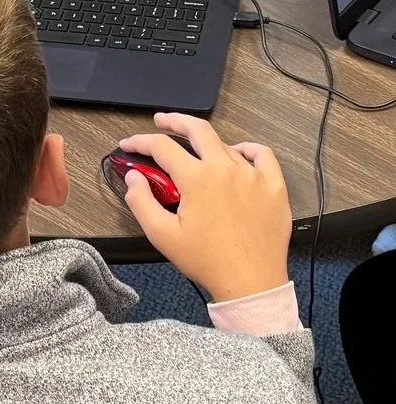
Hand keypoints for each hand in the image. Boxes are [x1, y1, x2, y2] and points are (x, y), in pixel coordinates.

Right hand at [119, 113, 292, 301]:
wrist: (250, 282)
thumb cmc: (206, 260)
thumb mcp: (162, 234)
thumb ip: (140, 201)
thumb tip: (133, 177)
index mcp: (196, 178)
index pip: (161, 147)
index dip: (140, 141)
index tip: (129, 145)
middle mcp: (225, 168)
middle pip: (197, 129)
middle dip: (174, 121)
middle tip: (161, 121)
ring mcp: (253, 175)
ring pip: (226, 144)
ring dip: (206, 142)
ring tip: (195, 148)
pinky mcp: (274, 187)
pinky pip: (262, 155)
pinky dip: (248, 149)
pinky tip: (238, 154)